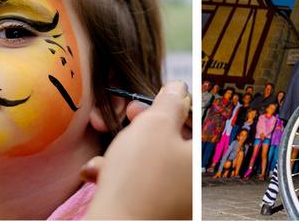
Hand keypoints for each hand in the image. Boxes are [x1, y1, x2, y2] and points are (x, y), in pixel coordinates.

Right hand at [82, 81, 192, 219]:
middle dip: (137, 130)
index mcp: (201, 157)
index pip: (192, 121)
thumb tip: (178, 89)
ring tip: (102, 158)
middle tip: (121, 123)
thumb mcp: (154, 125)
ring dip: (121, 153)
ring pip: (147, 162)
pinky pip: (137, 183)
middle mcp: (192, 180)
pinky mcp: (153, 210)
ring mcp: (174, 199)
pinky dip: (117, 175)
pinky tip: (98, 175)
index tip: (141, 105)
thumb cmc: (138, 175)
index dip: (166, 107)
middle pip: (167, 141)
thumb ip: (169, 102)